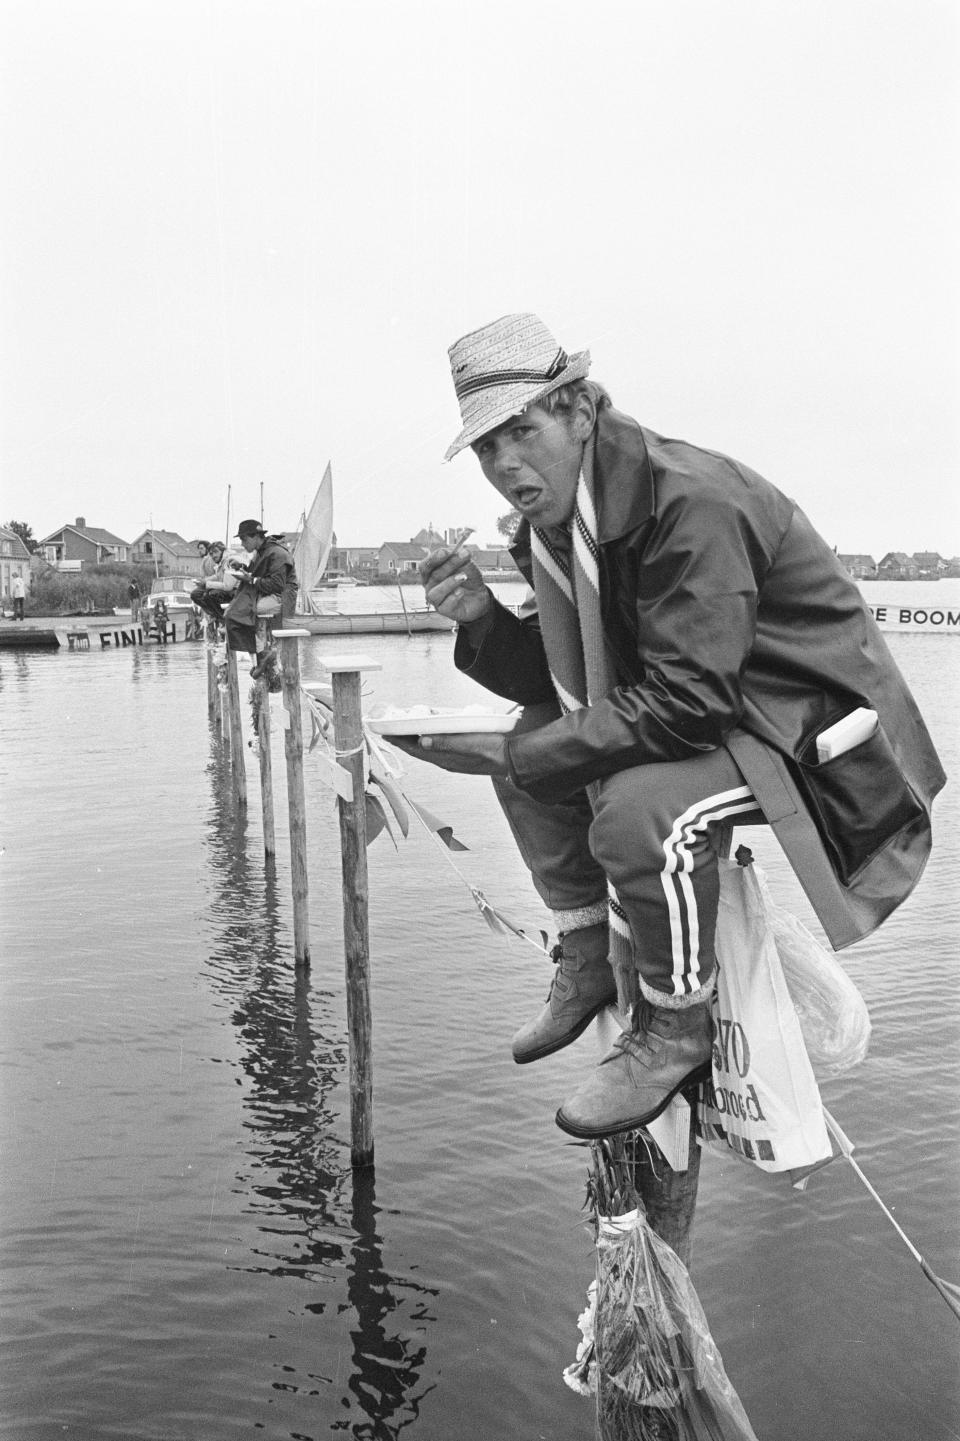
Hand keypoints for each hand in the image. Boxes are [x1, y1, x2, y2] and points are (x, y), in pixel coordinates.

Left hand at [388, 732, 509, 775]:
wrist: (510, 759)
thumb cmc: (492, 750)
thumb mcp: (467, 743)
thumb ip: (445, 743)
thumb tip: (422, 741)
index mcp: (445, 758)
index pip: (416, 750)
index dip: (400, 742)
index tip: (386, 734)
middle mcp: (446, 761)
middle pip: (419, 751)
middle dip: (404, 741)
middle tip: (392, 731)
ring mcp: (453, 761)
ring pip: (428, 751)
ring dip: (415, 742)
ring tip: (407, 733)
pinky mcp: (460, 758)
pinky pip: (438, 750)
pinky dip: (429, 742)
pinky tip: (431, 737)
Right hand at [419, 546, 492, 624]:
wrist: (479, 596)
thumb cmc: (468, 579)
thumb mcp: (466, 565)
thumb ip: (461, 558)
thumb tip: (459, 549)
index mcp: (431, 573)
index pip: (425, 565)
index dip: (434, 558)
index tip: (446, 551)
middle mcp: (430, 586)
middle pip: (433, 576)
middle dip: (448, 565)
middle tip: (461, 557)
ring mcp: (436, 600)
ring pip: (435, 593)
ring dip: (449, 583)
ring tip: (463, 576)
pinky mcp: (444, 610)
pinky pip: (444, 605)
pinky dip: (453, 597)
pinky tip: (461, 592)